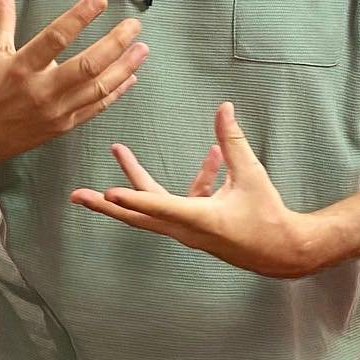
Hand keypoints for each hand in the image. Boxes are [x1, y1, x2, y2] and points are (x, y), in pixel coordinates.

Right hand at [0, 0, 146, 165]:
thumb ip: (1, 16)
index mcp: (21, 68)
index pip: (55, 39)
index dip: (79, 18)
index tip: (99, 0)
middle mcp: (41, 91)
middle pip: (87, 66)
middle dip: (115, 44)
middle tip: (134, 25)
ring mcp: (56, 111)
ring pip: (98, 88)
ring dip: (124, 68)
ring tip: (142, 48)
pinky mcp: (64, 125)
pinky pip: (97, 108)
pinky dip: (117, 92)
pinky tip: (131, 76)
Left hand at [69, 102, 322, 278]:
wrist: (282, 251)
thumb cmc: (267, 216)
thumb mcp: (252, 175)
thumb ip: (233, 141)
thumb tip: (223, 108)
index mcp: (200, 219)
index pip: (159, 206)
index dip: (133, 198)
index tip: (108, 192)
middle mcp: (185, 228)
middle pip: (137, 215)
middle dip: (106, 203)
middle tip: (77, 195)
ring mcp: (186, 230)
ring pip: (150, 208)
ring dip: (134, 182)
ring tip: (119, 149)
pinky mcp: (193, 226)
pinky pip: (180, 201)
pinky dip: (193, 180)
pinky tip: (213, 156)